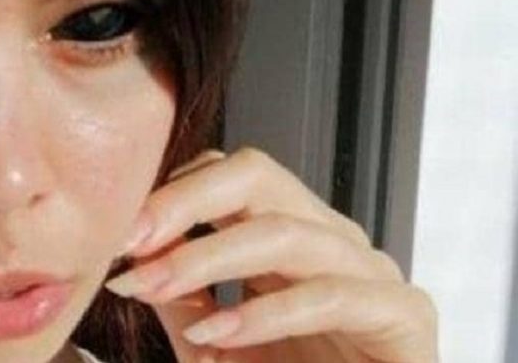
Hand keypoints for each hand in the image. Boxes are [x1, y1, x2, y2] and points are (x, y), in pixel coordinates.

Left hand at [104, 147, 437, 362]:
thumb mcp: (210, 344)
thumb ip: (179, 297)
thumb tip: (132, 255)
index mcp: (285, 233)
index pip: (226, 174)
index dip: (169, 193)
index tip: (116, 231)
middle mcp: (328, 239)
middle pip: (255, 176)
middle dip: (183, 203)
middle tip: (128, 241)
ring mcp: (370, 271)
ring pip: (285, 231)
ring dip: (207, 258)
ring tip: (155, 287)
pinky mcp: (403, 314)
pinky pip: (329, 296)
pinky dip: (265, 314)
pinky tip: (218, 332)